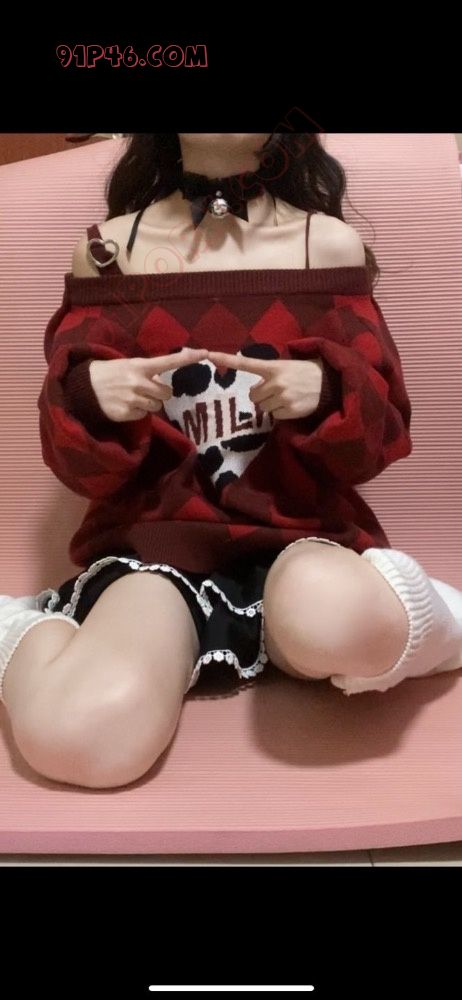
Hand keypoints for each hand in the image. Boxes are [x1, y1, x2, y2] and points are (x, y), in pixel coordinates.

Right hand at [89, 347, 208, 421]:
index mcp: (139, 366)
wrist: (85, 387)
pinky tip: (126, 405)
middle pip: (167, 393)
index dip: (187, 358)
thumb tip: (165, 381)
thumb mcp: (128, 365)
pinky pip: (144, 415)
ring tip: (133, 396)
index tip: (205, 353)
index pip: (168, 362)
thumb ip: (148, 371)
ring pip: (157, 406)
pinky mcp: (127, 413)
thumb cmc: (110, 374)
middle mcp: (138, 382)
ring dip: (149, 402)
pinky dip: (138, 411)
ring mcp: (133, 399)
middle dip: (160, 393)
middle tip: (146, 389)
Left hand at [206, 351, 324, 419]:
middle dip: (262, 395)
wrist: (330, 383)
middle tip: (276, 391)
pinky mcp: (290, 410)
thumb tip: (256, 391)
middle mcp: (276, 381)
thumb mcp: (287, 366)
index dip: (226, 359)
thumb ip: (269, 374)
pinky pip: (274, 416)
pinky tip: (293, 404)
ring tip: (287, 397)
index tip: (208, 354)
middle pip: (254, 396)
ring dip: (272, 404)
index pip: (246, 363)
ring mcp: (283, 397)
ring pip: (263, 407)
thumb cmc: (305, 373)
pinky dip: (281, 412)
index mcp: (274, 367)